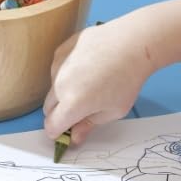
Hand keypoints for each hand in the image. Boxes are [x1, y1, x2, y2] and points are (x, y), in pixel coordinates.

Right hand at [43, 16, 156, 145]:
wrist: (131, 43)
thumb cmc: (127, 79)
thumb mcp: (114, 111)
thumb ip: (89, 125)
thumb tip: (75, 138)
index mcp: (72, 104)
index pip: (51, 126)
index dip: (57, 132)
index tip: (66, 131)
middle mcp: (58, 86)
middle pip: (48, 108)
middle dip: (59, 113)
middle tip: (80, 109)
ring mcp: (57, 66)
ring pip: (52, 88)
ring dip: (62, 92)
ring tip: (88, 82)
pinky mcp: (59, 51)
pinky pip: (56, 69)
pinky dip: (65, 73)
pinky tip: (86, 66)